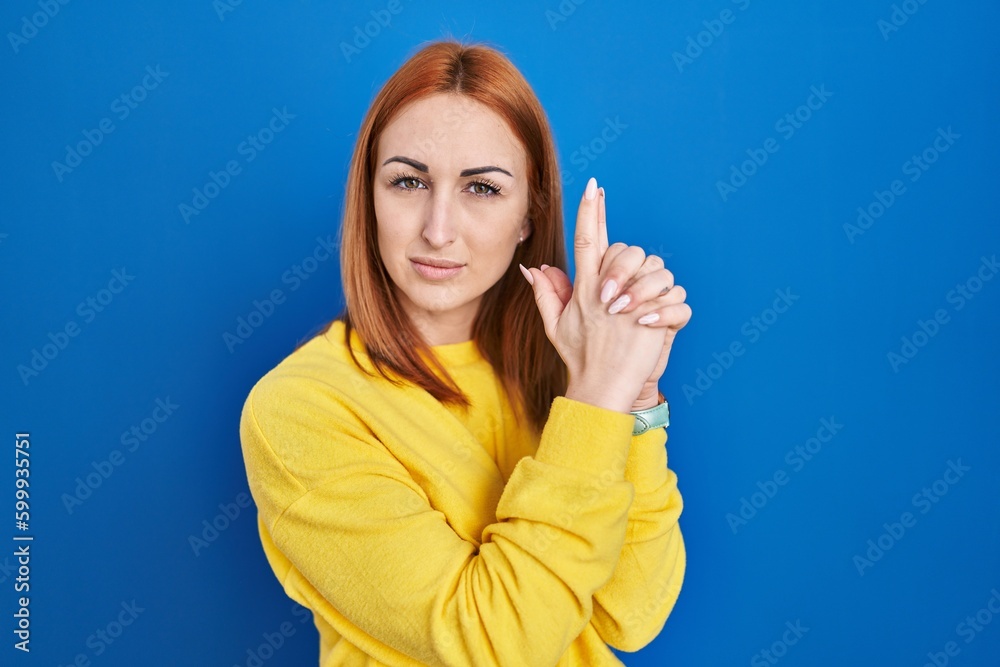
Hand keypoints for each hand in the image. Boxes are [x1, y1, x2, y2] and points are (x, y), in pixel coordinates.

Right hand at [520, 178, 680, 412]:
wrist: (602, 388)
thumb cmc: (581, 358)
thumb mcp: (556, 326)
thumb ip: (545, 293)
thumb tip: (532, 268)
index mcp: (584, 289)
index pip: (586, 241)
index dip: (589, 212)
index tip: (593, 186)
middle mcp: (605, 291)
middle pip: (619, 248)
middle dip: (617, 242)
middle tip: (607, 226)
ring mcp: (629, 304)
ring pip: (650, 266)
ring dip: (650, 279)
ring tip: (642, 303)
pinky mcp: (650, 318)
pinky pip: (670, 293)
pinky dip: (668, 303)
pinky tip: (658, 318)